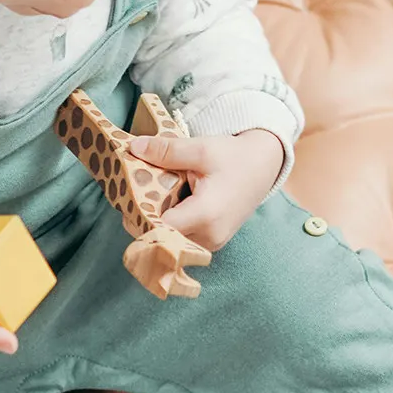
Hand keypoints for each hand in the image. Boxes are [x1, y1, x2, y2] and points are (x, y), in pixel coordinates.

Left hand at [128, 128, 285, 252]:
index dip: (139, 216)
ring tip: (153, 200)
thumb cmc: (233, 157)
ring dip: (158, 224)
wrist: (264, 167)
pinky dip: (172, 227)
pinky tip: (169, 207)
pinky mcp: (212, 244)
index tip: (128, 199)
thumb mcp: (201, 148)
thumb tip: (134, 148)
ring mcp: (211, 244)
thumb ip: (167, 151)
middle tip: (135, 196)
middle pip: (163, 237)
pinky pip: (183, 240)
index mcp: (205, 215)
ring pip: (171, 241)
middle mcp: (208, 237)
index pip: (159, 228)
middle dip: (145, 219)